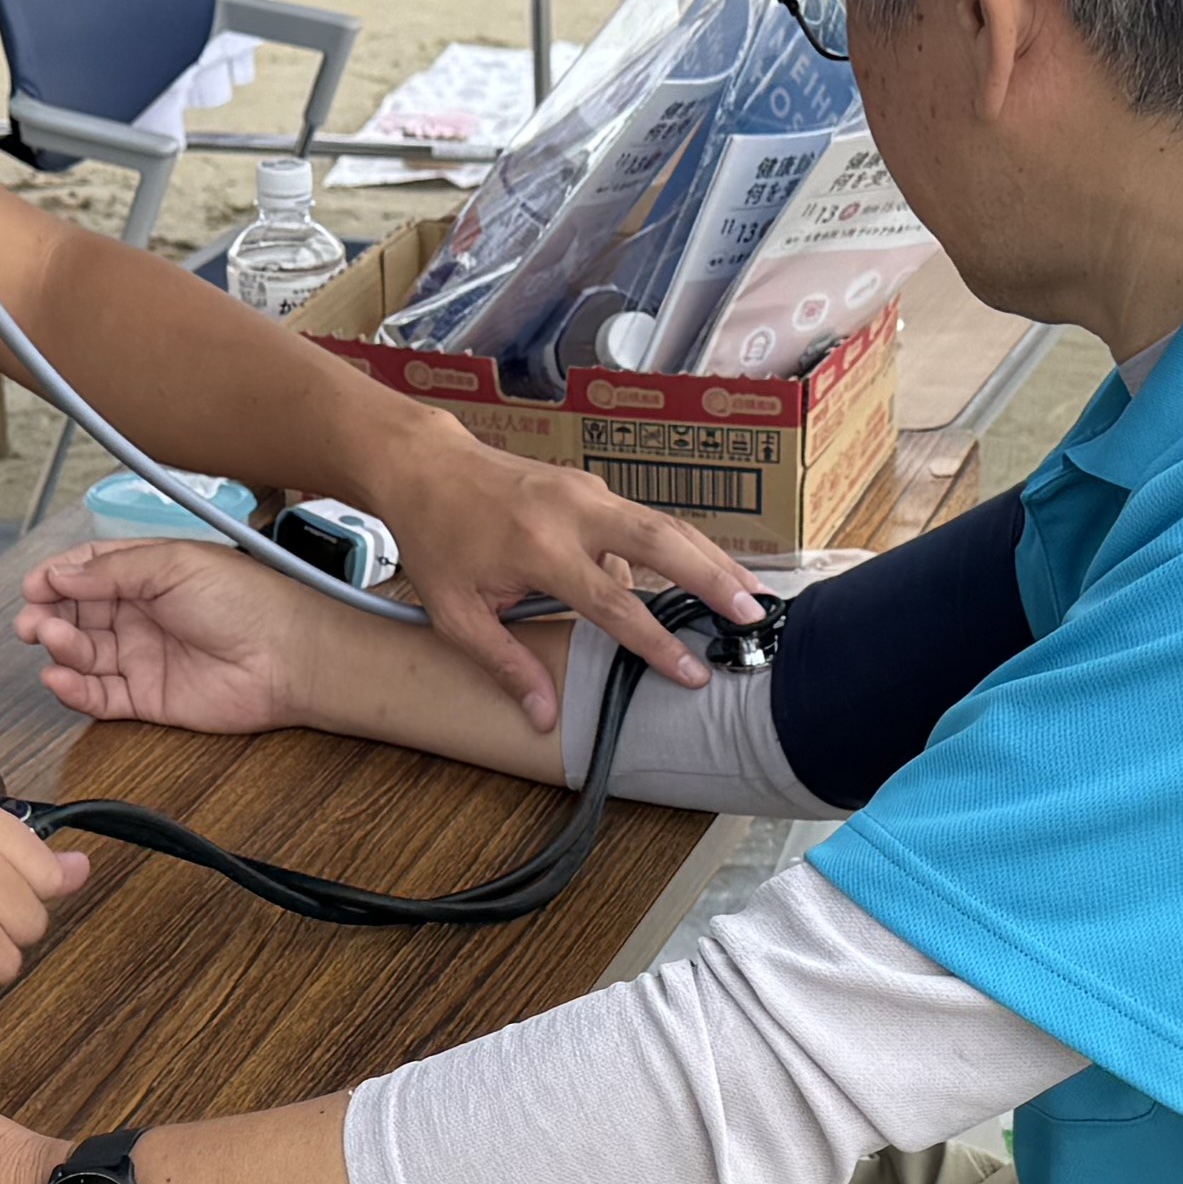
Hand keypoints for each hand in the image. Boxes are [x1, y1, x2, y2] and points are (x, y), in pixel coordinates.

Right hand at [14, 535, 322, 735]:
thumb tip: (61, 573)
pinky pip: (99, 696)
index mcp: (148, 573)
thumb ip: (113, 571)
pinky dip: (73, 689)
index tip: (33, 586)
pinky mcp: (147, 698)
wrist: (286, 656)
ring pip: (82, 654)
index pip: (88, 571)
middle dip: (47, 615)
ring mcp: (142, 656)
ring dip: (59, 647)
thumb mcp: (174, 565)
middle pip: (77, 614)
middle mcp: (141, 613)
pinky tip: (59, 678)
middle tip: (30, 621)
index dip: (57, 577)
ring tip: (50, 640)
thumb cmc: (247, 601)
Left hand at [367, 428, 759, 732]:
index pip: (612, 603)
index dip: (656, 643)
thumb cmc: (438, 541)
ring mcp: (587, 492)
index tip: (694, 672)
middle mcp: (573, 512)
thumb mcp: (455, 614)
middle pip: (662, 542)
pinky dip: (679, 548)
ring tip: (753, 596)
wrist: (426, 467)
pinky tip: (704, 577)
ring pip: (663, 525)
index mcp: (540, 548)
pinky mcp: (592, 488)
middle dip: (714, 578)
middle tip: (756, 614)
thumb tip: (544, 716)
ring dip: (710, 559)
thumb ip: (504, 663)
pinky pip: (642, 521)